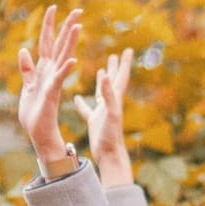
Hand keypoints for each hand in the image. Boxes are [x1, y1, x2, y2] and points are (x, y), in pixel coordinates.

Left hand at [17, 6, 81, 159]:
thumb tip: (23, 49)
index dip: (49, 25)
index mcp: (44, 69)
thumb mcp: (27, 86)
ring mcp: (53, 82)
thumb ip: (27, 69)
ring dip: (69, 42)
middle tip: (79, 9)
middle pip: (60, 45)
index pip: (47, 42)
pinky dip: (65, 70)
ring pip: (62, 58)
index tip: (53, 7)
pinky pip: (59, 80)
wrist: (38, 133)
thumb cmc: (34, 112)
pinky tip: (72, 60)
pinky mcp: (52, 94)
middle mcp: (51, 72)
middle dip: (67, 27)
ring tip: (78, 26)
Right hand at [74, 50, 133, 185]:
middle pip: (113, 81)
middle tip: (114, 55)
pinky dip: (82, 103)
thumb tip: (106, 75)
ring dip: (102, 81)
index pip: (121, 77)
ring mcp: (102, 112)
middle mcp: (110, 103)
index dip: (124, 63)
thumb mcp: (110, 113)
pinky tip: (76, 98)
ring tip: (100, 70)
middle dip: (114, 68)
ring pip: (102, 93)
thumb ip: (108, 95)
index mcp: (115, 99)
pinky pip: (87, 109)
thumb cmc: (111, 136)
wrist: (109, 155)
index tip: (127, 49)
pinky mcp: (95, 121)